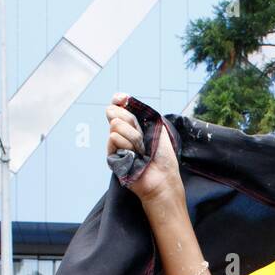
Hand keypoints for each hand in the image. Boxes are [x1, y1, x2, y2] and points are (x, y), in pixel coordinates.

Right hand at [106, 93, 184, 207]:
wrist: (163, 177)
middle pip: (112, 111)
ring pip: (114, 124)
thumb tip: (120, 98)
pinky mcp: (111, 156)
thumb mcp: (157, 126)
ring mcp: (115, 144)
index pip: (117, 104)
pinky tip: (134, 156)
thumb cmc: (163, 155)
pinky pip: (113, 138)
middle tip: (142, 135)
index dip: (119, 100)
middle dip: (130, 119)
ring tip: (141, 150)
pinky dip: (128, 145)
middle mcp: (121, 132)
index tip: (124, 101)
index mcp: (132, 124)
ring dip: (133, 136)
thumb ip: (141, 110)